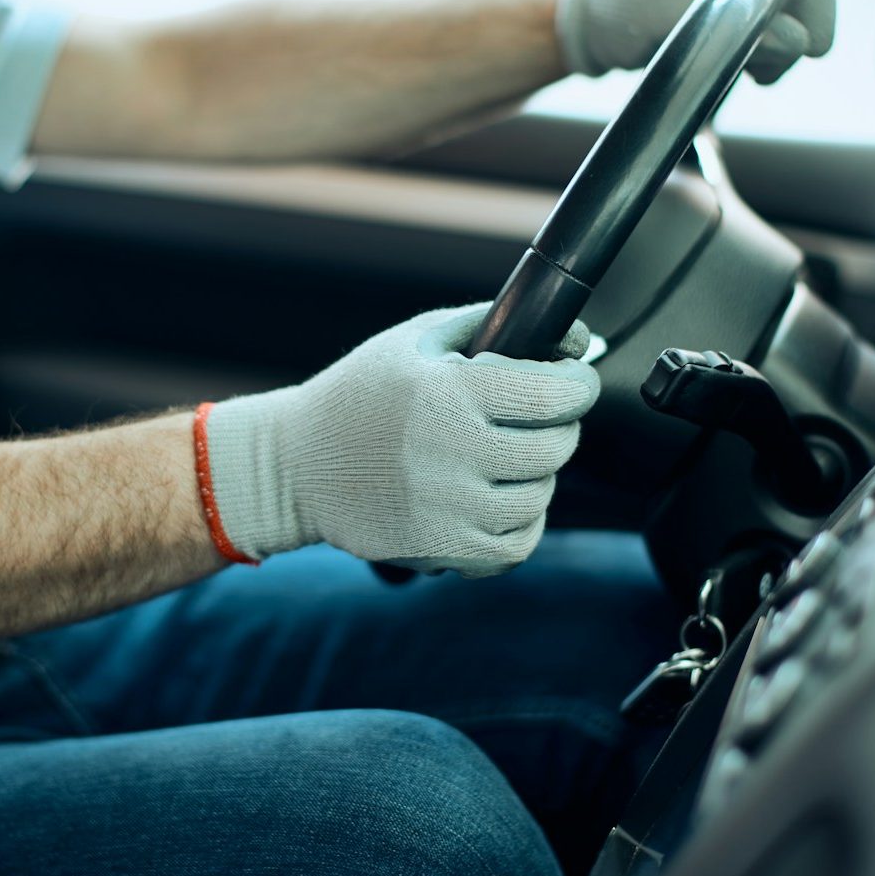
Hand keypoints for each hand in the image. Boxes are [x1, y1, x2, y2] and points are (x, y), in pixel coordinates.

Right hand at [200, 305, 599, 576]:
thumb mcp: (416, 338)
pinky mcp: (440, 550)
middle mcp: (450, 452)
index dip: (578, 384)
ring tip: (509, 457)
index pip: (555, 395)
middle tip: (539, 417)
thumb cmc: (362, 393)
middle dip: (560, 426)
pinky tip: (501, 498)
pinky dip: (522, 523)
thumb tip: (575, 338)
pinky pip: (517, 546)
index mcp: (447, 392)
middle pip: (555, 446)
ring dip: (538, 474)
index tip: (573, 380)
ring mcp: (446, 509)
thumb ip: (491, 325)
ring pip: (541, 496)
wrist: (296, 464)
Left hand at [556, 0, 835, 83]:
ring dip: (785, 42)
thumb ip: (736, 28)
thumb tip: (794, 43)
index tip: (818, 47)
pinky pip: (764, 20)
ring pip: (785, 4)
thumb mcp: (676, 19)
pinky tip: (753, 71)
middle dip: (805, 24)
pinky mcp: (723, 2)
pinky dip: (767, 47)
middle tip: (797, 63)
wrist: (588, 29)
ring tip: (762, 75)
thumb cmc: (621, 15)